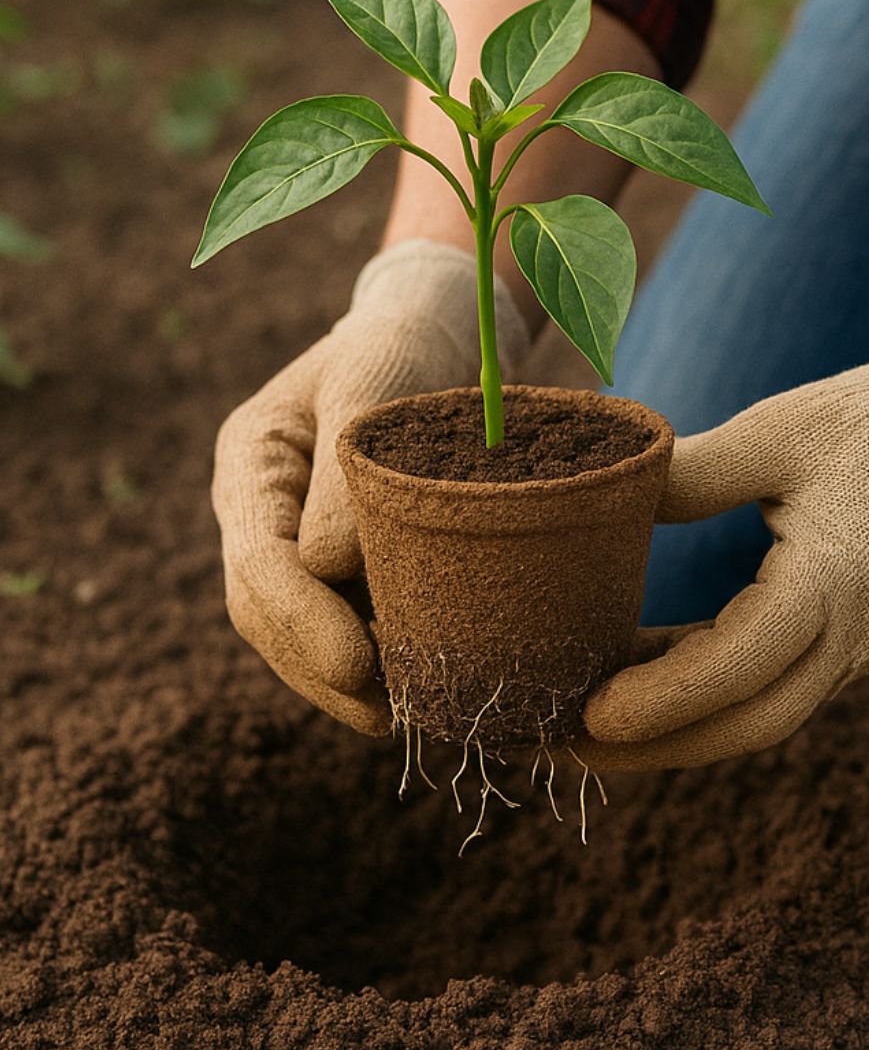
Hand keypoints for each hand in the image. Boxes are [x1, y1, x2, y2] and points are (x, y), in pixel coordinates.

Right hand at [211, 239, 526, 733]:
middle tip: (387, 716)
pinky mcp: (343, 560)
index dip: (300, 620)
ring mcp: (297, 538)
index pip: (257, 559)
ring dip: (346, 680)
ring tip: (407, 715)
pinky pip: (344, 621)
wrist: (435, 334)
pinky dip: (375, 659)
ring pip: (301, 629)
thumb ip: (347, 466)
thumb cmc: (404, 343)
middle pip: (267, 610)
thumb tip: (328, 566)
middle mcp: (262, 508)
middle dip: (319, 669)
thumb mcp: (378, 379)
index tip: (356, 666)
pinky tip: (420, 686)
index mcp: (252, 459)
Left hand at [578, 300, 868, 770]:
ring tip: (576, 722)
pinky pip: (768, 689)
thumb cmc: (866, 423)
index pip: (745, 662)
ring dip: (673, 729)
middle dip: (655, 745)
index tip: (591, 713)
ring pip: (758, 717)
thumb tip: (602, 500)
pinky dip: (703, 695)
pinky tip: (634, 679)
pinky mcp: (845, 648)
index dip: (667, 696)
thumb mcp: (776, 428)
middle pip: (751, 722)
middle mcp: (857, 634)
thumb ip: (692, 472)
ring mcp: (858, 650)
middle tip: (559, 745)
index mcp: (839, 578)